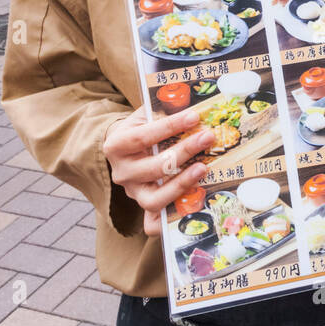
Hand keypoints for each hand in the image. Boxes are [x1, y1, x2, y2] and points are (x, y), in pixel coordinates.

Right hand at [104, 105, 214, 234]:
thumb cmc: (140, 128)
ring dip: (182, 184)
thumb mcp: (144, 115)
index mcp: (117, 145)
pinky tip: (191, 204)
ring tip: (203, 168)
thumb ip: (163, 110)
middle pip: (153, 167)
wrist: (123, 148)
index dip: (170, 126)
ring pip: (154, 198)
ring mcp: (132, 192)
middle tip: (207, 138)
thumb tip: (194, 103)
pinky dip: (171, 219)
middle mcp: (121, 172)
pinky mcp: (143, 206)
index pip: (144, 136)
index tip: (194, 116)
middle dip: (184, 151)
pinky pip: (154, 222)